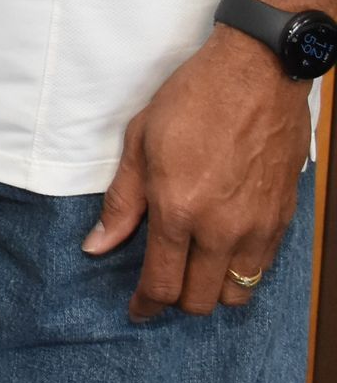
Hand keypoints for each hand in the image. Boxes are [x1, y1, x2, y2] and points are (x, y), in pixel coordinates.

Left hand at [82, 27, 311, 320]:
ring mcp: (258, 226)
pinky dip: (241, 270)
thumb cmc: (194, 98)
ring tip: (196, 271)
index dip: (145, 305)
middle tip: (164, 284)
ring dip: (213, 291)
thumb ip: (122, 201)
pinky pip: (263, 267)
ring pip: (236, 292)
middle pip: (200, 300)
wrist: (258, 72)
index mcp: (179, 210)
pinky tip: (225, 250)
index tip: (138, 310)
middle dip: (177, 301)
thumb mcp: (141, 141)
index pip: (162, 284)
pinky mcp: (282, 217)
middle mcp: (221, 228)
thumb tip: (99, 245)